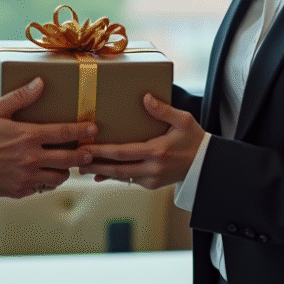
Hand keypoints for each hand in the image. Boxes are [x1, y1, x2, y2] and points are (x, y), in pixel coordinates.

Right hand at [0, 77, 96, 198]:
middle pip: (68, 159)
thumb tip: (40, 83)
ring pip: (57, 178)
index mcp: (27, 136)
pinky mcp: (17, 191)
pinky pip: (40, 188)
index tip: (94, 129)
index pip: (63, 133)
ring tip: (64, 164)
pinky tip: (42, 174)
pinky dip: (45, 182)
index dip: (82, 131)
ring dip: (64, 171)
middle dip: (83, 155)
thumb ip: (20, 97)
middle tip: (90, 151)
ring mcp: (25, 178)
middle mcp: (30, 159)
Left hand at [78, 93, 205, 188]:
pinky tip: (100, 174)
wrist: (207, 164)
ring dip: (101, 173)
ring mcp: (152, 179)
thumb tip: (145, 98)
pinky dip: (114, 177)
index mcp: (158, 152)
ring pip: (121, 177)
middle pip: (117, 169)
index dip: (103, 151)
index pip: (124, 153)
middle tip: (76, 160)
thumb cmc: (194, 139)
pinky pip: (129, 180)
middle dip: (95, 165)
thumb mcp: (183, 121)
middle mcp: (153, 169)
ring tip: (82, 167)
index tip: (86, 147)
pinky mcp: (152, 185)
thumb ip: (163, 110)